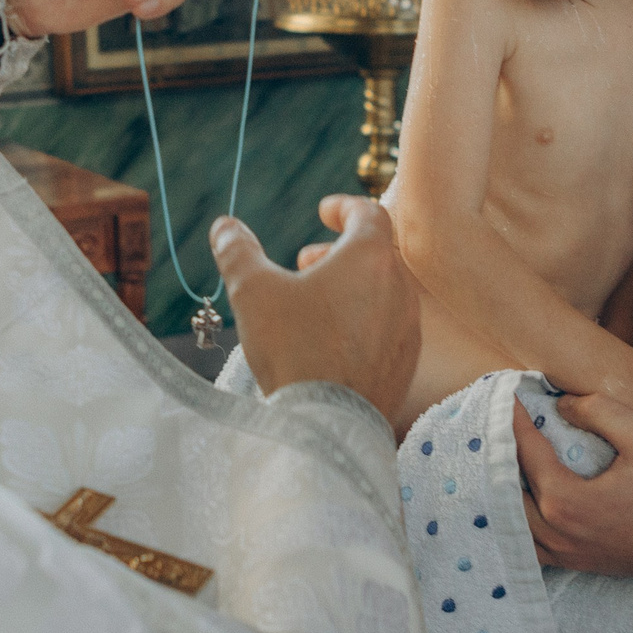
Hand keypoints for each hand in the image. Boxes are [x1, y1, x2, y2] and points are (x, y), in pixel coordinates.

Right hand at [211, 195, 418, 416]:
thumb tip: (224, 226)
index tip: (324, 212)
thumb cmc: (292, 348)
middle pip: (377, 254)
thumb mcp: (253, 292)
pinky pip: (388, 329)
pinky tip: (332, 341)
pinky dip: (364, 320)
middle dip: (340, 251)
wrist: (328, 424)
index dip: (344, 207)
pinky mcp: (406, 364)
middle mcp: (400, 289)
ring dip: (352, 288)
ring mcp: (408, 329)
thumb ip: (238, 251)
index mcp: (371, 258)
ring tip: (315, 303)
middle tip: (307, 262)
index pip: (368, 213)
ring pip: (384, 292)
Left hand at [514, 393, 632, 593]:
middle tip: (500, 420)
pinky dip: (515, 519)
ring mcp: (563, 553)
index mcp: (567, 501)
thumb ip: (600, 412)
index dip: (514, 418)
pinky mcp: (574, 563)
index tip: (509, 392)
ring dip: (501, 487)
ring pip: (510, 520)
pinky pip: (528, 543)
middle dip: (499, 451)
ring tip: (505, 455)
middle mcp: (555, 532)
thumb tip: (563, 404)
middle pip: (504, 488)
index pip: (524, 452)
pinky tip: (521, 497)